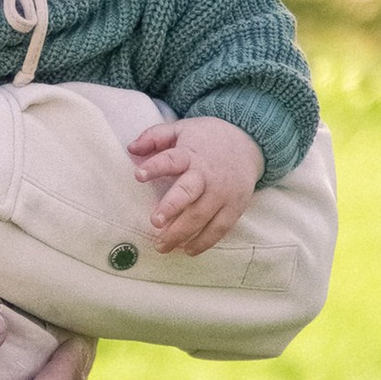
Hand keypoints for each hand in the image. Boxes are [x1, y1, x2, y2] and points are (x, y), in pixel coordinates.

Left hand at [129, 114, 261, 255]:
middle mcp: (207, 174)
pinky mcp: (234, 206)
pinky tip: (188, 250)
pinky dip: (204, 241)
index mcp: (191, 154)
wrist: (249, 142)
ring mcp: (222, 192)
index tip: (138, 175)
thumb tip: (131, 148)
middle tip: (155, 223)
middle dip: (171, 207)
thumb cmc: (207, 139)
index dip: (155, 167)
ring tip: (161, 246)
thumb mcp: (182, 129)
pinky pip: (220, 228)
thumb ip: (155, 137)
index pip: (171, 159)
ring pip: (201, 216)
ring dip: (181, 233)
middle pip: (189, 192)